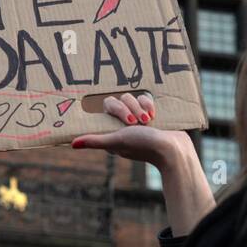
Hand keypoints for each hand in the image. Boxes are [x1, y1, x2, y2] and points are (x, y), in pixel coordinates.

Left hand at [69, 93, 189, 169]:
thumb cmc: (144, 146)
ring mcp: (137, 118)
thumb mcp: (117, 140)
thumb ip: (95, 141)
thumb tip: (72, 143)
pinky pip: (145, 98)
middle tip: (138, 123)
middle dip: (131, 109)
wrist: (173, 150)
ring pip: (133, 97)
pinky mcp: (150, 114)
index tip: (127, 121)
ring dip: (141, 108)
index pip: (107, 106)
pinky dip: (150, 105)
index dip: (117, 109)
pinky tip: (155, 116)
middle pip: (120, 99)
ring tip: (148, 122)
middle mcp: (122, 124)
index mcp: (111, 130)